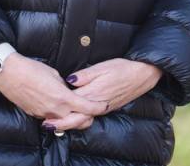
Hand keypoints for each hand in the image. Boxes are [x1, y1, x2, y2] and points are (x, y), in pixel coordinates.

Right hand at [0, 54, 106, 131]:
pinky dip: (57, 114)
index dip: (99, 107)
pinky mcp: (35, 114)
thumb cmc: (31, 69)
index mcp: (63, 98)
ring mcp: (45, 114)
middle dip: (87, 117)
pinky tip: (55, 105)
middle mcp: (56, 110)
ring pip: (64, 121)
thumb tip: (67, 90)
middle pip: (79, 120)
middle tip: (91, 110)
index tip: (104, 105)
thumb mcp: (53, 74)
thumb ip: (64, 86)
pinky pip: (51, 118)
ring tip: (74, 108)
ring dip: (71, 117)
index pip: (87, 107)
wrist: (9, 73)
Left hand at [41, 59, 162, 130]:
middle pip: (77, 118)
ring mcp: (103, 108)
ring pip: (84, 120)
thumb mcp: (102, 67)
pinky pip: (91, 117)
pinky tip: (73, 116)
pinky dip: (80, 119)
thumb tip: (69, 80)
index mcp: (94, 92)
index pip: (73, 104)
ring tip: (56, 122)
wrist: (142, 75)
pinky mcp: (107, 108)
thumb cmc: (123, 68)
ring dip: (70, 122)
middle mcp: (98, 103)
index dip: (59, 109)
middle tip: (47, 124)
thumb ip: (85, 75)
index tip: (47, 111)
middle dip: (61, 123)